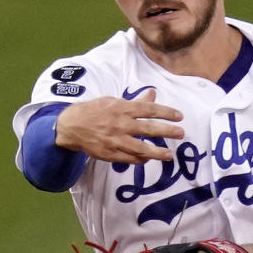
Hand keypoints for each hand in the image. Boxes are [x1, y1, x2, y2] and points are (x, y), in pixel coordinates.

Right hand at [55, 88, 183, 162]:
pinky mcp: (111, 154)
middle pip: (149, 128)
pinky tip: (148, 158)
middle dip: (167, 131)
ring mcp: (116, 141)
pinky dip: (140, 159)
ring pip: (141, 149)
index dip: (166, 112)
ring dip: (157, 152)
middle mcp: (121, 124)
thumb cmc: (95, 111)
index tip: (179, 116)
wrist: (72, 127)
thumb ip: (135, 101)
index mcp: (123, 108)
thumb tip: (152, 93)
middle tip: (181, 133)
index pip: (149, 110)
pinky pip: (130, 159)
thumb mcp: (113, 101)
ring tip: (169, 155)